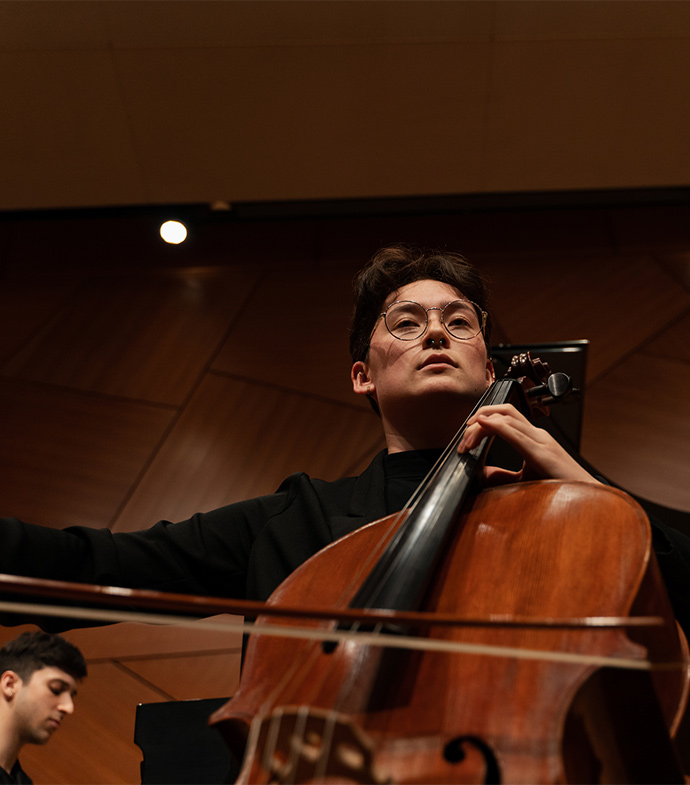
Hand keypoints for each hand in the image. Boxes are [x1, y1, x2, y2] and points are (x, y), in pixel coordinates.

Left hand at [457, 404, 600, 486]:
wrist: (591, 503)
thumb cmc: (562, 492)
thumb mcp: (524, 481)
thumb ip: (502, 476)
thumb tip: (479, 473)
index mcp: (534, 439)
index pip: (504, 418)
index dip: (482, 421)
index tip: (466, 439)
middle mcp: (538, 436)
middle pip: (504, 412)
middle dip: (479, 417)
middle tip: (463, 437)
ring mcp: (541, 442)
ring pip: (506, 418)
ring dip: (481, 425)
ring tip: (467, 439)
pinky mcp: (542, 454)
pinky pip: (516, 433)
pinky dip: (496, 426)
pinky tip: (483, 425)